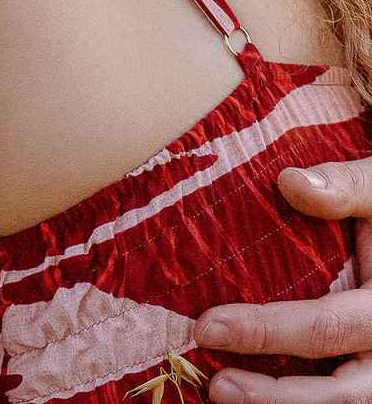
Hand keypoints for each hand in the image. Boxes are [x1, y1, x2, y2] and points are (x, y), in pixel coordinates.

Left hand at [194, 160, 371, 402]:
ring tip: (222, 394)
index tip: (209, 326)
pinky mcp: (364, 373)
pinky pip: (337, 396)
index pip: (326, 328)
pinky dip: (295, 398)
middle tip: (217, 386)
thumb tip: (290, 182)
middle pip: (343, 394)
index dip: (268, 332)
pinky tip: (250, 394)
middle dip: (275, 397)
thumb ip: (345, 187)